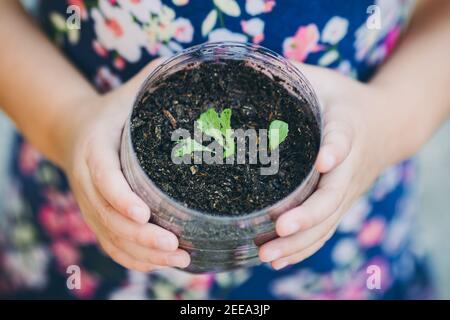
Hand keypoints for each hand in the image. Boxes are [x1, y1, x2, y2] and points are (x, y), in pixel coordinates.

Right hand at [61, 59, 190, 271]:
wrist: (76, 130)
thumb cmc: (113, 110)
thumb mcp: (131, 90)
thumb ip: (157, 77)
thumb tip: (196, 64)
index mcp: (94, 149)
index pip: (103, 177)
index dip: (119, 197)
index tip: (144, 212)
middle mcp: (89, 182)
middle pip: (109, 218)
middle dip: (141, 237)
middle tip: (177, 247)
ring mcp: (92, 204)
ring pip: (112, 238)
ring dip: (143, 255)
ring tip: (182, 261)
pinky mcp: (98, 217)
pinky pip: (112, 245)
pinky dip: (134, 259)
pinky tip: (162, 265)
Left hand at [259, 62, 390, 269]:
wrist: (386, 124)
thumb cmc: (344, 100)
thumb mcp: (322, 80)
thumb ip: (291, 76)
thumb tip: (240, 67)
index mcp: (348, 126)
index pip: (344, 138)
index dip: (336, 150)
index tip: (324, 160)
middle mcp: (350, 164)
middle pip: (334, 195)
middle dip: (308, 215)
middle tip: (279, 228)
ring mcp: (348, 189)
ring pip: (328, 221)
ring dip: (301, 242)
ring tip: (269, 256)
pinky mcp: (341, 202)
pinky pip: (326, 229)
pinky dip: (305, 247)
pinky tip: (280, 260)